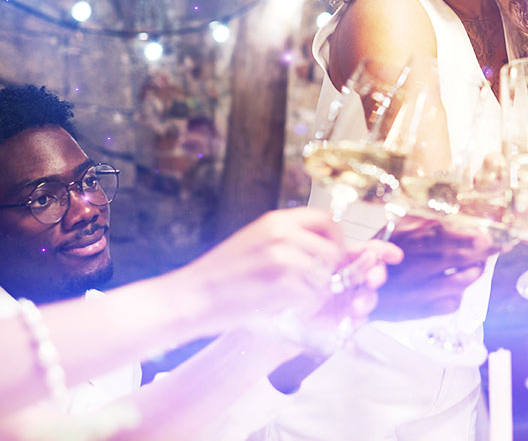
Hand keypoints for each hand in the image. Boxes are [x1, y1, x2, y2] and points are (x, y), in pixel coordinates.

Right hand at [183, 207, 357, 330]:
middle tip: (314, 287)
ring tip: (292, 299)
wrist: (190, 296)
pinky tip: (283, 309)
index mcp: (276, 220)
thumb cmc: (221, 275)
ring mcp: (282, 257)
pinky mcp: (281, 283)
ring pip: (325, 276)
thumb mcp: (256, 242)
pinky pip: (311, 297)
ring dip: (316, 293)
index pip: (328, 219)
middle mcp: (282, 232)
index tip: (332, 257)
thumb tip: (324, 248)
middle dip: (330, 272)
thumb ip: (288, 240)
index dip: (337, 239)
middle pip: (333, 250)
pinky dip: (303, 309)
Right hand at [370, 216, 495, 320]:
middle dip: (481, 253)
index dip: (468, 237)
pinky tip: (457, 286)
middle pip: (455, 258)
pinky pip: (450, 304)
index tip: (486, 236)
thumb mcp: (394, 230)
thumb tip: (454, 219)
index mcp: (404, 242)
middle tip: (497, 247)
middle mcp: (412, 267)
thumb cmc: (379, 256)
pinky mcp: (419, 311)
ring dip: (474, 272)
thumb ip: (422, 222)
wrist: (357, 289)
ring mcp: (416, 292)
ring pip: (458, 283)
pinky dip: (459, 294)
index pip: (443, 236)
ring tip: (478, 265)